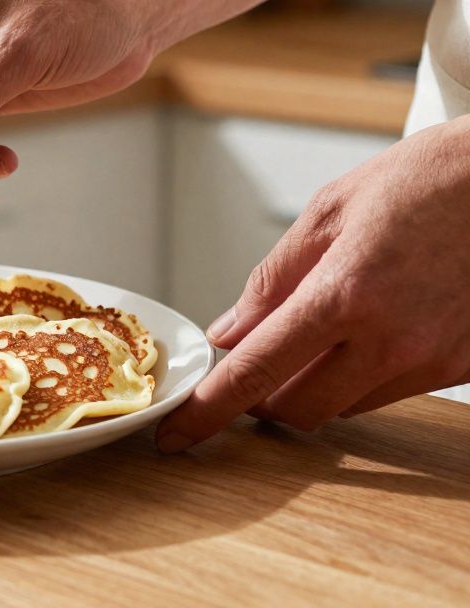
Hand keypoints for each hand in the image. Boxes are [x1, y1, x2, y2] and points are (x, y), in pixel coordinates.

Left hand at [157, 115, 469, 451]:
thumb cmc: (424, 180)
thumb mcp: (329, 211)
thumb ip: (271, 281)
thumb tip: (227, 334)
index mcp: (345, 293)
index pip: (256, 373)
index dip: (208, 412)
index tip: (175, 436)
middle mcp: (392, 339)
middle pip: (297, 409)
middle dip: (263, 397)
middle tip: (255, 359)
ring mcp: (432, 360)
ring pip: (343, 408)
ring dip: (312, 386)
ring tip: (319, 331)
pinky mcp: (461, 366)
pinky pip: (388, 394)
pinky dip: (359, 376)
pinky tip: (366, 330)